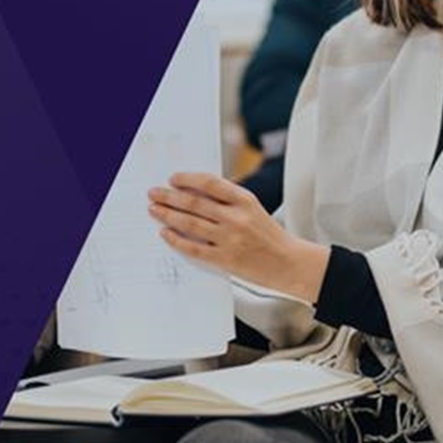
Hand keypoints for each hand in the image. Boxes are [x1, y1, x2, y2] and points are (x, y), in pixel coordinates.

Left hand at [148, 172, 328, 301]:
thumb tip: (194, 191)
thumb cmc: (269, 235)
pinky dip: (176, 240)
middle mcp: (236, 218)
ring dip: (168, 215)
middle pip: (195, 203)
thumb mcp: (252, 208)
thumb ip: (228, 199)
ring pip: (190, 223)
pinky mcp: (224, 259)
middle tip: (154, 193)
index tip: (173, 179)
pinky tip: (166, 233)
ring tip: (155, 210)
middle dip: (170, 197)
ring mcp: (229, 239)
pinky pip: (193, 248)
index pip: (210, 183)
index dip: (188, 179)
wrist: (288, 263)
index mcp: (245, 201)